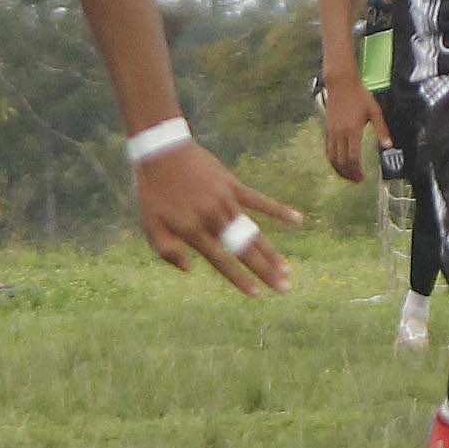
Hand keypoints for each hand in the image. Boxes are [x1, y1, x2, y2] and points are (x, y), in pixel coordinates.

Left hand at [136, 141, 302, 295]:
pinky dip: (279, 210)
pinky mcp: (232, 185)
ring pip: (254, 231)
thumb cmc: (153, 192)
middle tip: (285, 288)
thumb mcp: (150, 224)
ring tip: (288, 269)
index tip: (258, 295)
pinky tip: (299, 220)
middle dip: (266, 272)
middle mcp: (214, 218)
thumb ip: (167, 250)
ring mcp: (226, 201)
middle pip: (245, 250)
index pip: (222, 262)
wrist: (161, 152)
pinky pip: (260, 200)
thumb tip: (189, 270)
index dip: (240, 280)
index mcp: (193, 231)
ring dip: (272, 251)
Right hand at [320, 72, 387, 183]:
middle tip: (356, 180)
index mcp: (353, 131)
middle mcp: (340, 134)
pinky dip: (332, 159)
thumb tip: (389, 146)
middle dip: (348, 173)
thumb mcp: (375, 111)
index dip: (357, 170)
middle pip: (341, 161)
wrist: (341, 84)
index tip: (362, 177)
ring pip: (332, 157)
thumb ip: (382, 129)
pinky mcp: (327, 129)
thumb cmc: (360, 96)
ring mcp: (331, 132)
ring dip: (338, 169)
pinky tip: (338, 162)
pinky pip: (328, 149)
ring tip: (347, 175)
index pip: (353, 157)